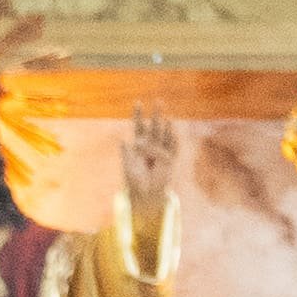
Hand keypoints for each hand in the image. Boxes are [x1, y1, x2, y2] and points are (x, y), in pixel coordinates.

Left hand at [122, 102, 176, 219]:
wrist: (146, 195)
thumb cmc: (134, 181)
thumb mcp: (128, 167)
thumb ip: (126, 153)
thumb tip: (123, 140)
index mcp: (139, 144)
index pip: (139, 126)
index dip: (138, 114)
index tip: (138, 102)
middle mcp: (151, 145)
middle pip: (154, 126)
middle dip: (156, 114)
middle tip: (158, 101)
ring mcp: (161, 151)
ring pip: (164, 135)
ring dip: (166, 125)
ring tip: (166, 117)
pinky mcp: (169, 160)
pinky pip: (173, 147)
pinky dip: (173, 139)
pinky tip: (173, 130)